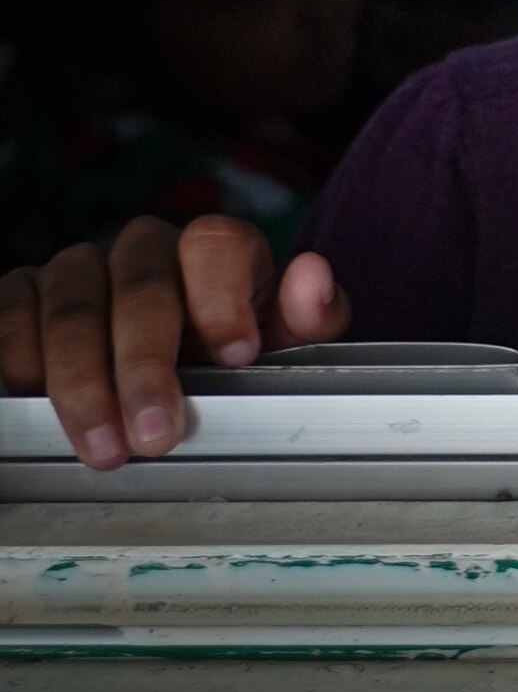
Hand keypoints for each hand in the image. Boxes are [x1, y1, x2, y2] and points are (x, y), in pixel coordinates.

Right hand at [0, 216, 349, 469]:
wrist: (159, 369)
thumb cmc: (222, 353)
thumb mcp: (277, 342)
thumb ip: (308, 316)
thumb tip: (313, 278)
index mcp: (211, 249)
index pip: (215, 244)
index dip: (223, 297)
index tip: (236, 356)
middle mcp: (140, 252)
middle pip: (139, 288)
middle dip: (146, 365)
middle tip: (156, 434)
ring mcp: (77, 272)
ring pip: (70, 310)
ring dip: (81, 383)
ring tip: (101, 446)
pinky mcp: (21, 298)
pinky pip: (8, 317)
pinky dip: (18, 362)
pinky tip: (32, 405)